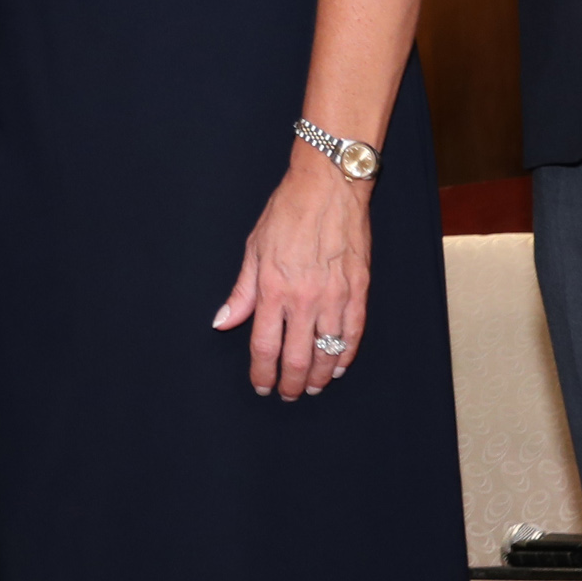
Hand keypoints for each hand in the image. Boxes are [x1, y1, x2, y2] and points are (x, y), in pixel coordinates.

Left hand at [212, 151, 370, 400]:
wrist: (328, 187)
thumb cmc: (287, 212)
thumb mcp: (254, 248)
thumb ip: (241, 292)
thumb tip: (223, 323)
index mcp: (272, 289)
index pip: (264, 347)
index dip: (262, 373)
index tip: (262, 385)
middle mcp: (304, 299)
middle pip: (297, 359)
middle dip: (291, 383)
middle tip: (288, 393)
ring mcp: (334, 297)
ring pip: (327, 352)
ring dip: (319, 377)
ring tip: (312, 386)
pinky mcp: (358, 291)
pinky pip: (353, 334)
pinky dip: (345, 355)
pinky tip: (337, 366)